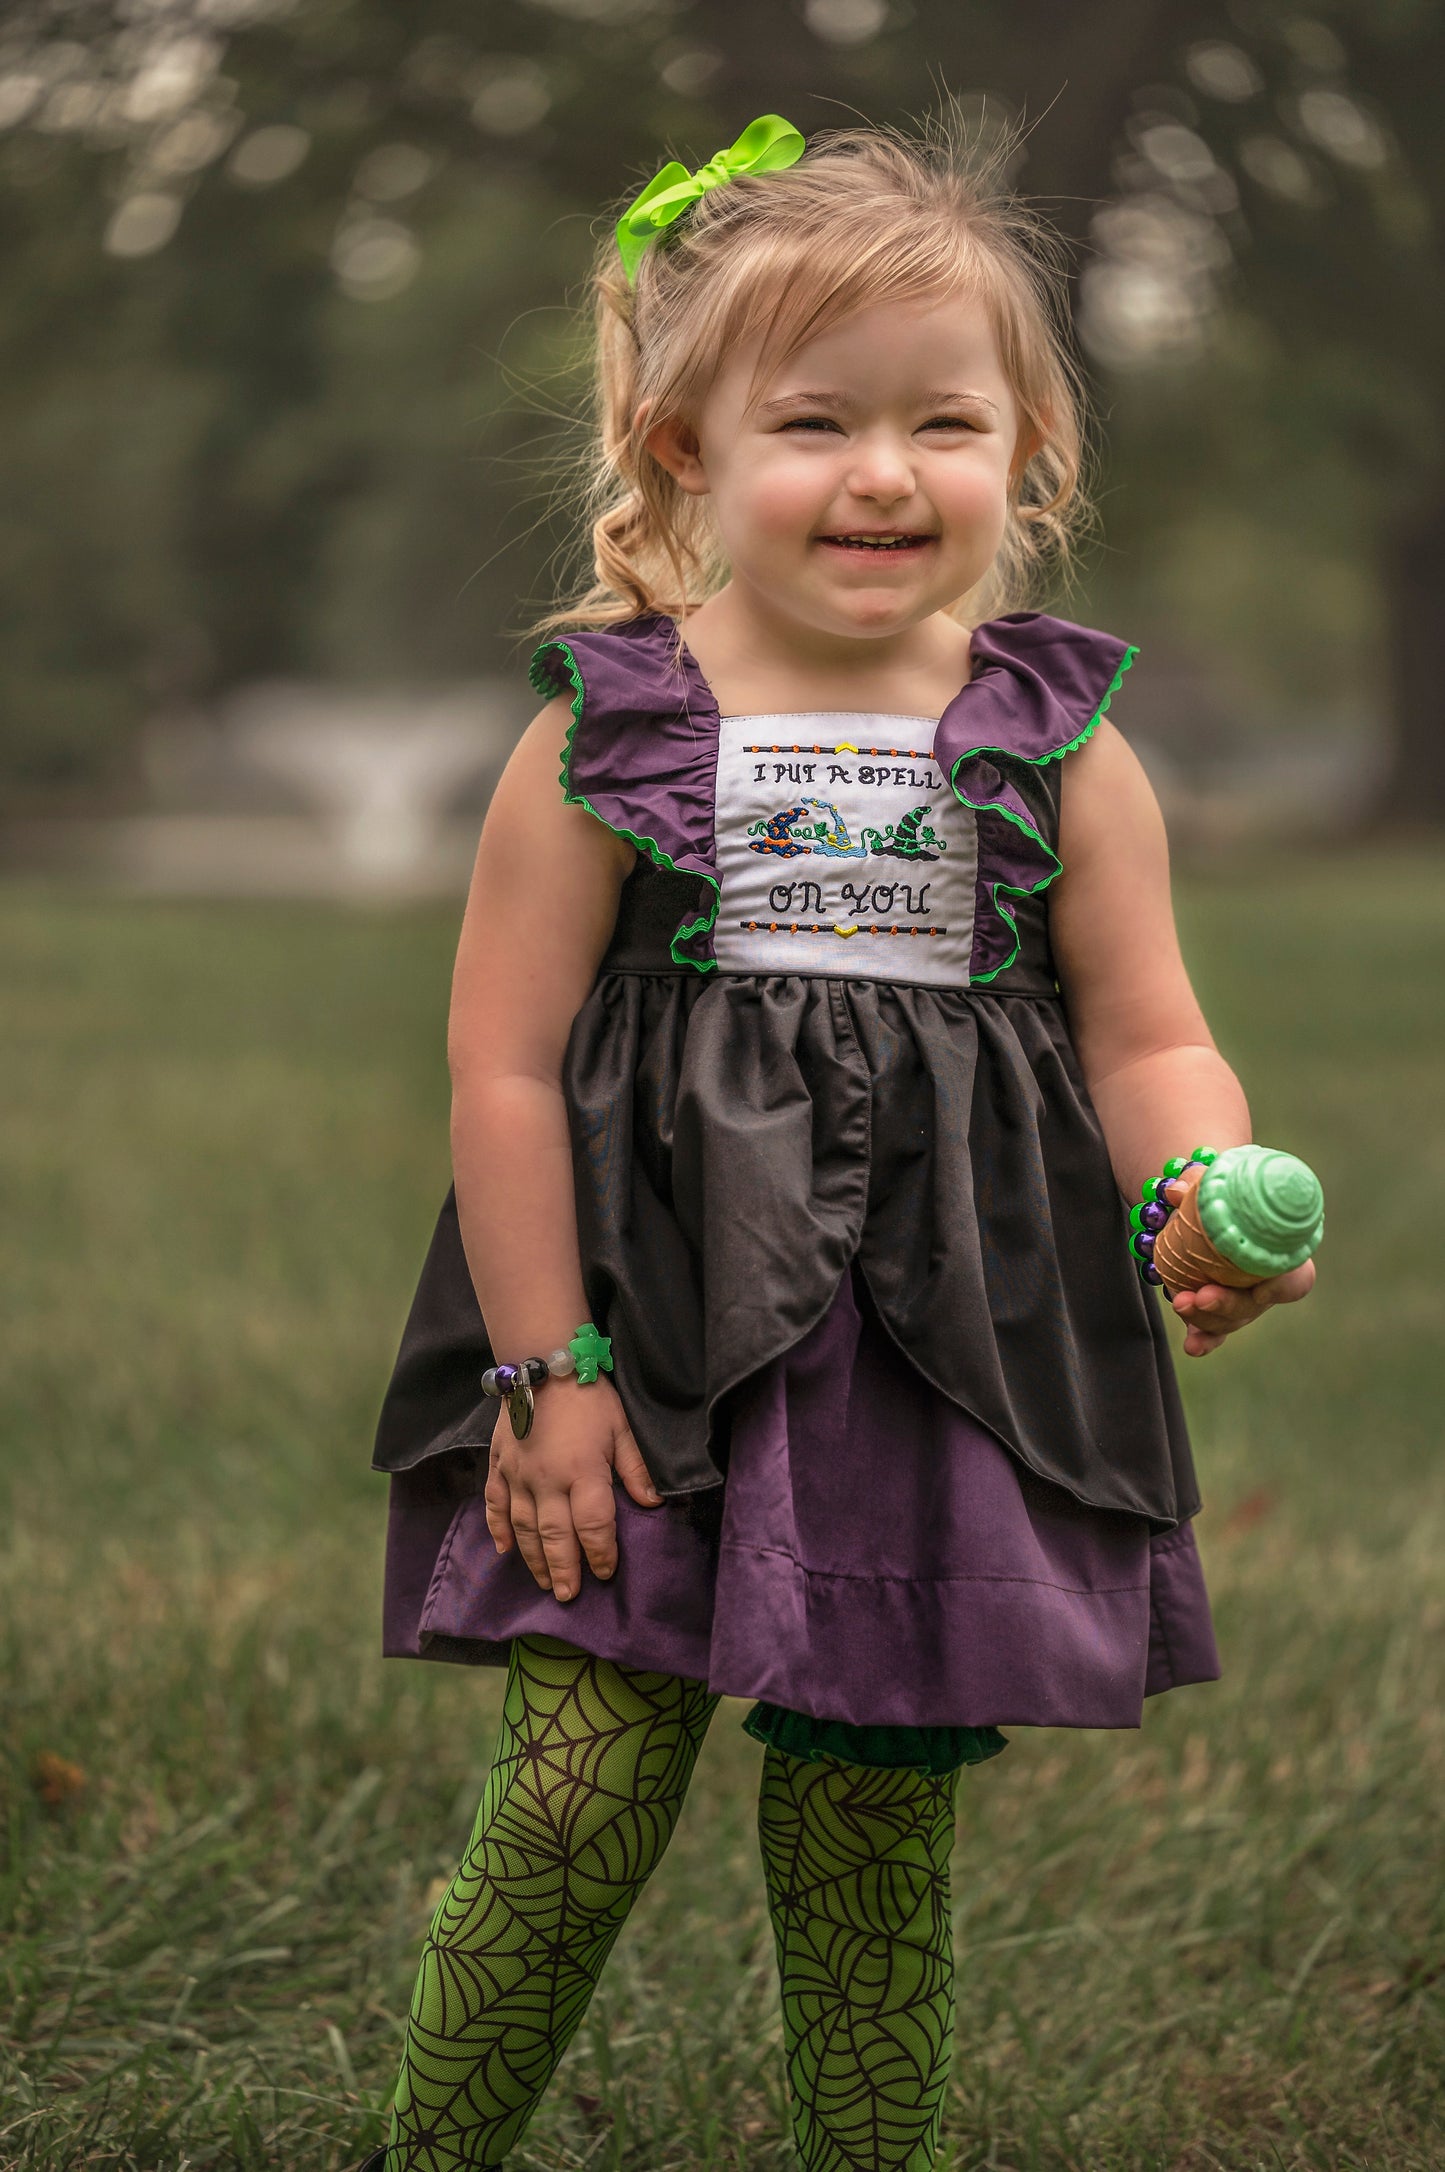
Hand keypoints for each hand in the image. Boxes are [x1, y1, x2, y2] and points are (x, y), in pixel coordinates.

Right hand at [484, 1375, 661, 1598]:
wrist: (542, 1362)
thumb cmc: (589, 1395)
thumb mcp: (622, 1427)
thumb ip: (635, 1469)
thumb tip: (653, 1504)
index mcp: (583, 1472)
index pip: (593, 1526)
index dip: (601, 1553)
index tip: (606, 1572)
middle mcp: (547, 1480)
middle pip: (555, 1536)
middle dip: (564, 1570)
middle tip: (568, 1596)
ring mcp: (518, 1475)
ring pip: (524, 1528)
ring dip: (534, 1559)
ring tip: (544, 1582)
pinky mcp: (499, 1465)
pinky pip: (495, 1503)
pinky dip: (497, 1528)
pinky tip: (503, 1549)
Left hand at [1163, 1174, 1316, 1356]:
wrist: (1204, 1207)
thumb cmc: (1222, 1192)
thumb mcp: (1214, 1178)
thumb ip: (1199, 1181)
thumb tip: (1178, 1192)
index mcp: (1281, 1252)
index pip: (1298, 1278)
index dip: (1285, 1287)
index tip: (1262, 1287)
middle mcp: (1266, 1282)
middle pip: (1257, 1305)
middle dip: (1229, 1305)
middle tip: (1200, 1296)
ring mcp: (1244, 1301)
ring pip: (1231, 1319)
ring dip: (1205, 1317)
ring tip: (1179, 1301)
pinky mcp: (1219, 1312)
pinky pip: (1214, 1331)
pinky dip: (1203, 1340)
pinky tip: (1192, 1346)